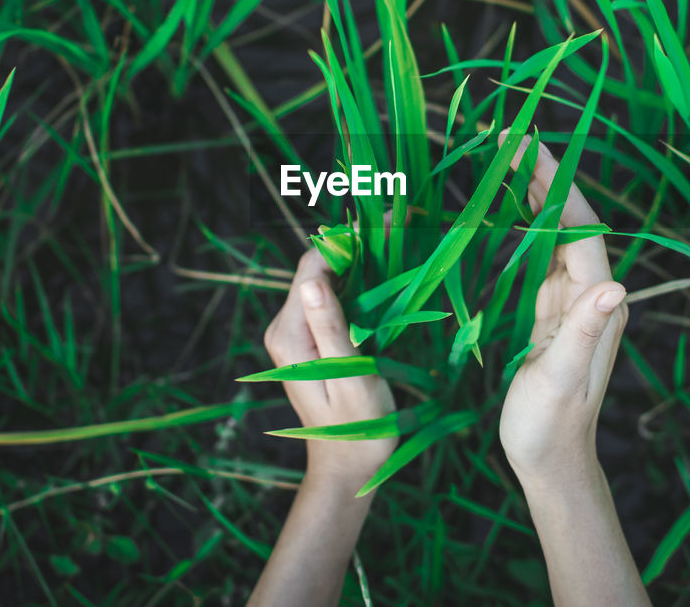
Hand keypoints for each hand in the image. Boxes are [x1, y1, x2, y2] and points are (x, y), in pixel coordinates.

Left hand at [263, 249, 395, 488]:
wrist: (349, 466)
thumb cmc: (356, 427)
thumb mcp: (349, 376)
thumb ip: (331, 327)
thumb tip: (313, 279)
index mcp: (290, 335)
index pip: (313, 266)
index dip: (349, 241)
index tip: (389, 224)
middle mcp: (286, 327)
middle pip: (319, 268)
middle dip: (359, 245)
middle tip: (403, 225)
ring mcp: (297, 333)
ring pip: (327, 280)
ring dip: (362, 261)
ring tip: (400, 241)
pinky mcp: (312, 339)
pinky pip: (332, 299)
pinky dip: (359, 283)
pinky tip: (386, 274)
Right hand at [498, 135, 627, 484]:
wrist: (551, 459)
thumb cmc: (551, 424)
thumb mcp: (562, 378)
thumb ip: (584, 330)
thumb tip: (614, 283)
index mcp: (598, 303)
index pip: (579, 226)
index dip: (556, 182)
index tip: (526, 145)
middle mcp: (592, 294)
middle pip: (569, 220)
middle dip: (543, 176)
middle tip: (507, 137)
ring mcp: (574, 302)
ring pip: (555, 232)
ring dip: (534, 193)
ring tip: (505, 158)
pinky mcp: (554, 312)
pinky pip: (541, 254)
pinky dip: (524, 223)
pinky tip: (507, 210)